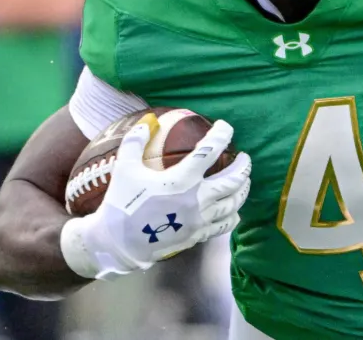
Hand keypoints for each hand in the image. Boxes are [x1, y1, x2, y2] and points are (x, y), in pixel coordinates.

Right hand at [60, 120, 251, 280]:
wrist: (118, 243)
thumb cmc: (122, 203)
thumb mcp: (124, 168)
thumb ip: (136, 141)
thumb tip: (147, 121)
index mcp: (182, 179)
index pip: (210, 150)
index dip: (222, 135)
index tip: (226, 127)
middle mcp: (197, 199)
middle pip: (233, 180)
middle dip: (243, 166)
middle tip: (244, 157)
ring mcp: (200, 220)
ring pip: (234, 203)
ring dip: (243, 189)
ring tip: (244, 180)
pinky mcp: (198, 236)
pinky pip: (225, 225)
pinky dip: (234, 215)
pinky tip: (234, 210)